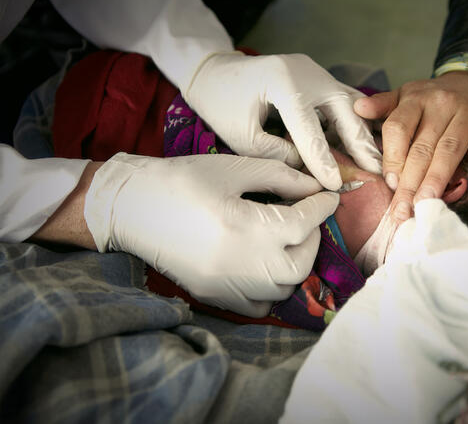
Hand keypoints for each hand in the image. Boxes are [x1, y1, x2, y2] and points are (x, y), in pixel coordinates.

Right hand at [84, 153, 338, 316]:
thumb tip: (313, 188)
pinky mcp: (214, 297)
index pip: (304, 223)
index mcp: (245, 226)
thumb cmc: (181, 180)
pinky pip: (260, 306)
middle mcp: (240, 264)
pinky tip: (266, 266)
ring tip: (289, 240)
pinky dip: (273, 290)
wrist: (130, 207)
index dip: (322, 207)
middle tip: (307, 219)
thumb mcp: (234, 168)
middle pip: (301, 264)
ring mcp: (226, 287)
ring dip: (296, 263)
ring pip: (284, 288)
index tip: (329, 197)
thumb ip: (280, 178)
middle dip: (313, 239)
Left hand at [184, 52, 381, 190]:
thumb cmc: (221, 104)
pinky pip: (342, 100)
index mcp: (283, 81)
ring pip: (349, 103)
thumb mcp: (241, 136)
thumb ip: (276, 153)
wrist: (213, 72)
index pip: (309, 127)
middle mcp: (306, 71)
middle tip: (377, 171)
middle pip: (343, 109)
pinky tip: (363, 144)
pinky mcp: (317, 77)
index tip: (335, 185)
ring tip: (376, 161)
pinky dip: (354, 121)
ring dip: (362, 132)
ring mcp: (315, 71)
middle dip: (360, 143)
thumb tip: (308, 170)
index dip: (323, 159)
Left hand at [354, 71, 467, 222]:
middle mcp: (441, 103)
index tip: (391, 186)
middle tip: (403, 211)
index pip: (399, 130)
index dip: (394, 158)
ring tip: (428, 203)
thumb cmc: (434, 99)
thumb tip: (358, 109)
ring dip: (439, 177)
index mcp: (415, 99)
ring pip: (451, 148)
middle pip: (422, 147)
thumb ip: (384, 105)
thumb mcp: (406, 96)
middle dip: (411, 182)